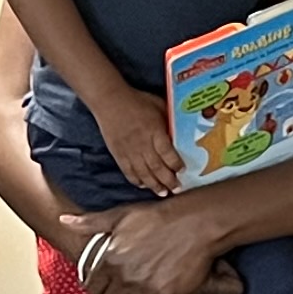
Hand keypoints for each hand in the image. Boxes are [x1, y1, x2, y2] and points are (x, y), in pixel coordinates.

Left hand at [63, 206, 240, 293]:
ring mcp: (145, 291)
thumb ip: (91, 222)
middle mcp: (124, 278)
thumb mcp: (121, 215)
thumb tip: (64, 220)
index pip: (92, 289)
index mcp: (110, 260)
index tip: (107, 288)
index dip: (98, 290)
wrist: (195, 224)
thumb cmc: (159, 217)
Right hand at [99, 85, 186, 199]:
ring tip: (162, 193)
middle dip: (168, 181)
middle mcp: (142, 144)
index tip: (183, 170)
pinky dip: (136, 180)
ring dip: (154, 185)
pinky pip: (128, 171)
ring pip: (143, 173)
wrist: (110, 100)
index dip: (176, 164)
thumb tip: (181, 132)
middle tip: (177, 189)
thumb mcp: (159, 106)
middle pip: (157, 167)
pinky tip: (143, 185)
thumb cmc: (137, 101)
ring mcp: (129, 151)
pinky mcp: (118, 154)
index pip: (167, 153)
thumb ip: (169, 121)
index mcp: (154, 131)